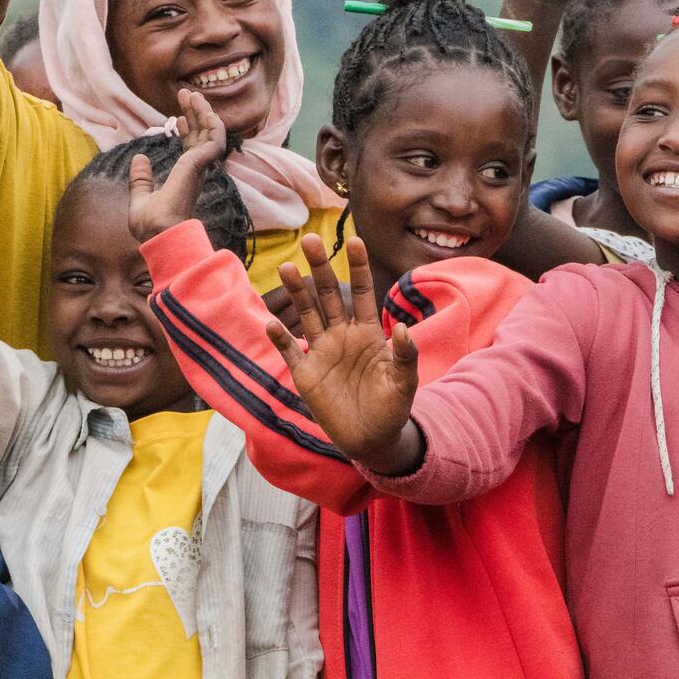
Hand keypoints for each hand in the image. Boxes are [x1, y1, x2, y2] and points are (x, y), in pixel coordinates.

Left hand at [127, 89, 226, 242]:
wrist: (159, 234)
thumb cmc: (151, 225)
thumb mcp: (140, 197)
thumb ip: (141, 178)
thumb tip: (138, 158)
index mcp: (184, 178)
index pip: (190, 150)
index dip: (186, 132)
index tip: (179, 118)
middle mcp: (196, 171)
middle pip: (200, 137)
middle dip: (195, 115)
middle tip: (188, 95)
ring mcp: (200, 168)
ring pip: (209, 134)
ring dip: (203, 113)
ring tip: (193, 94)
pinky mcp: (200, 165)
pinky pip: (214, 140)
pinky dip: (213, 124)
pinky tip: (206, 111)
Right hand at [264, 236, 421, 473]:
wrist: (372, 439)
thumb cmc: (392, 408)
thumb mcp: (405, 382)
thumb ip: (406, 356)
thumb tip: (405, 329)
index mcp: (369, 333)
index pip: (364, 292)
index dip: (359, 268)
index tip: (356, 241)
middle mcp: (343, 336)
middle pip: (329, 295)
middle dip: (321, 268)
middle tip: (310, 239)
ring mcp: (322, 352)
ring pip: (307, 314)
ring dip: (297, 292)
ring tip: (288, 266)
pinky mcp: (306, 373)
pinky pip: (290, 350)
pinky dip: (281, 337)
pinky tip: (272, 322)